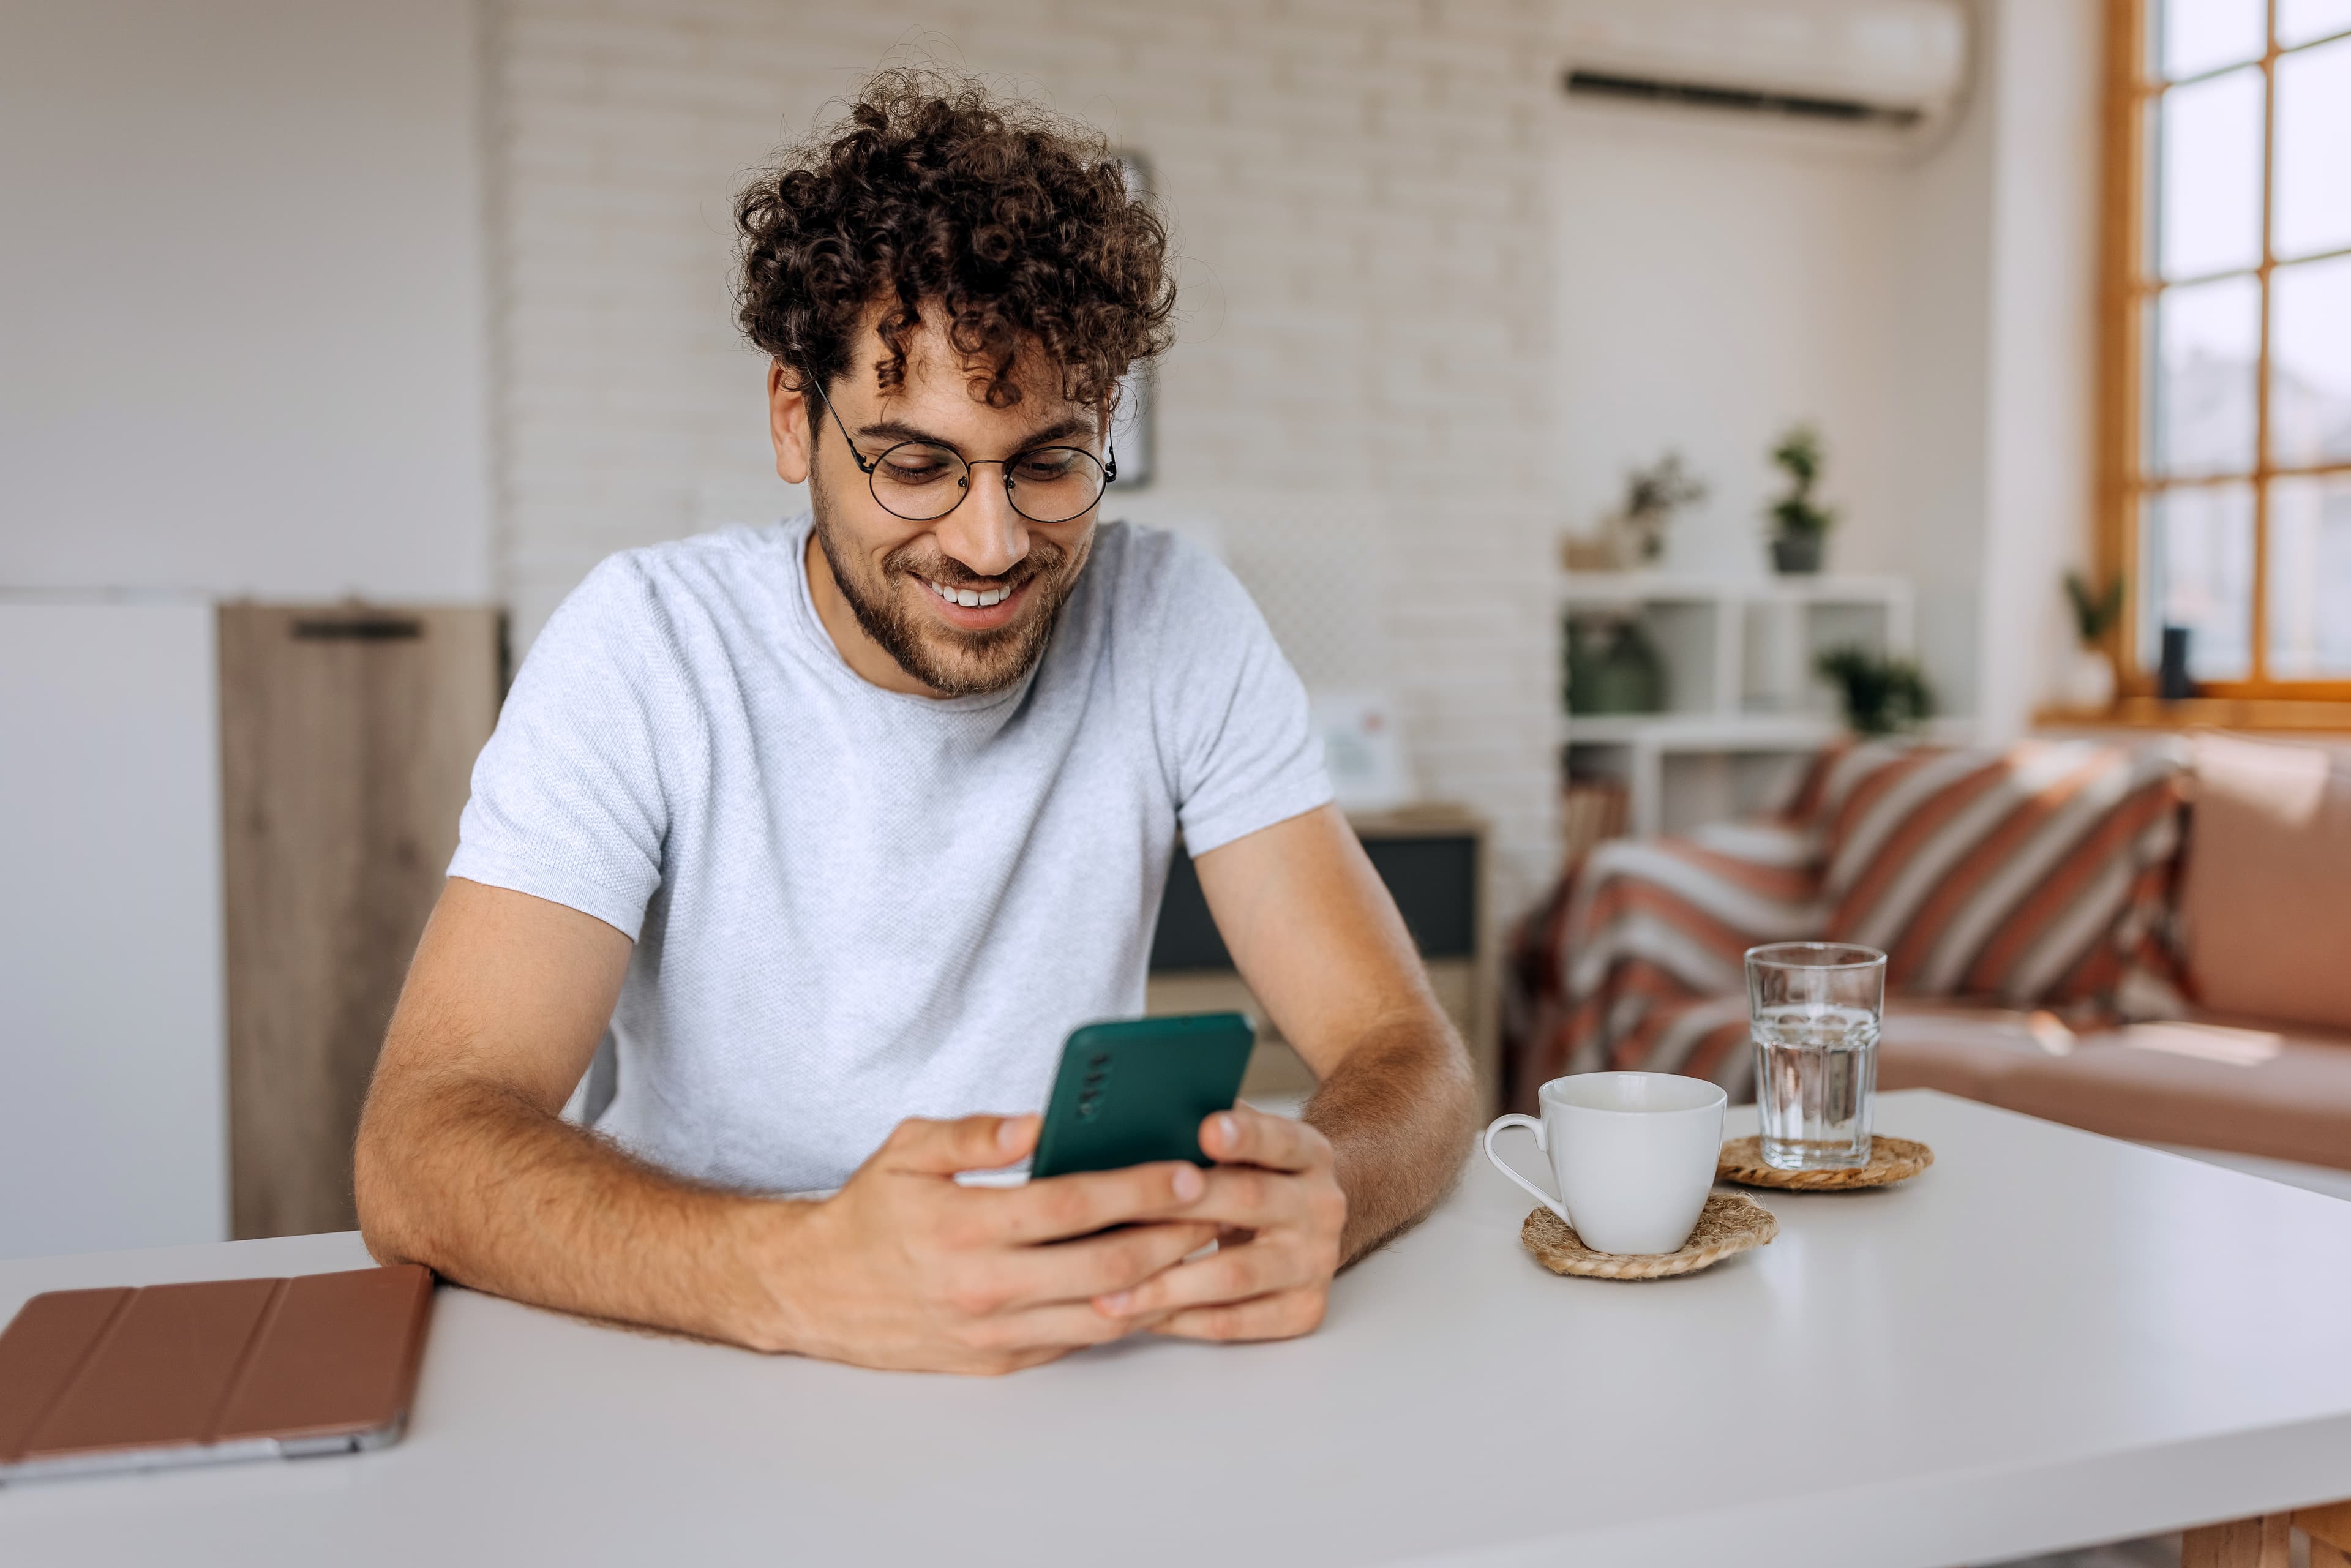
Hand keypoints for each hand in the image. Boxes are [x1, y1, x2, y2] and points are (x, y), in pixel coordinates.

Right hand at [744, 1113, 1218, 1374]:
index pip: (1072, 1205)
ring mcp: (995, 1333)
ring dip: (1163, 1283)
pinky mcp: (1001, 1362)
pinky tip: (1158, 1285)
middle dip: (1173, 1235)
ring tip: (1204, 1248)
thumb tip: (1037, 1123)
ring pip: (1104, 1315)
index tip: (1186, 1168)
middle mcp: (984, 1287)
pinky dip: (1126, 1316)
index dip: (1137, 1187)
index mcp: (964, 1226)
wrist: (815, 1295)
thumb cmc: (870, 1214)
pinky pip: (1080, 1343)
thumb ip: (973, 1133)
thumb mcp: (906, 1151)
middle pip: (1105, 1265)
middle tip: (1219, 1207)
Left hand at [1090, 1106, 1346, 1343]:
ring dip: (1167, 1284)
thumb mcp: (1251, 1147)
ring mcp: (1315, 1263)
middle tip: (1121, 1212)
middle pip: (1248, 1200)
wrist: (1310, 1230)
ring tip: (1110, 1292)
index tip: (1207, 1130)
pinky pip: (1234, 1322)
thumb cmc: (1256, 1180)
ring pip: (1234, 1275)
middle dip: (1179, 1206)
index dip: (1244, 1135)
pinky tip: (1140, 1318)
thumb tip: (1145, 1119)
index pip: (1279, 1139)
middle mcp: (1322, 1207)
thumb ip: (1213, 1132)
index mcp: (1310, 1154)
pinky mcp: (1303, 1311)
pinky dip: (1182, 1321)